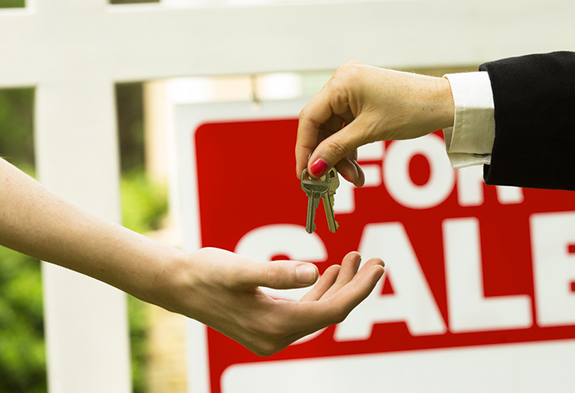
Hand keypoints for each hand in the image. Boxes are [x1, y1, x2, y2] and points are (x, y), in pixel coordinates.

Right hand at [168, 249, 383, 355]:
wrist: (176, 284)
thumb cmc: (207, 272)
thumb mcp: (241, 269)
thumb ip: (278, 273)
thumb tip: (314, 272)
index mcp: (276, 326)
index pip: (332, 310)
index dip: (359, 289)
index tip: (379, 267)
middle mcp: (277, 336)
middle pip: (330, 312)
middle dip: (356, 286)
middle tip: (377, 260)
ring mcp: (272, 333)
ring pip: (319, 310)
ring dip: (339, 285)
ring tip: (356, 257)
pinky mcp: (268, 324)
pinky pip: (305, 310)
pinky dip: (320, 290)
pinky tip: (330, 271)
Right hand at [296, 62, 454, 185]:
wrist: (444, 103)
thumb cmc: (412, 110)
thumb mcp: (370, 132)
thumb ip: (337, 149)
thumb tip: (312, 168)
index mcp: (341, 82)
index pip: (310, 118)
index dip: (304, 149)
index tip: (304, 174)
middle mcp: (343, 82)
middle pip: (321, 126)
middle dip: (327, 156)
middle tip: (331, 182)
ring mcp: (353, 91)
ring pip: (335, 130)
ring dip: (341, 156)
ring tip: (355, 178)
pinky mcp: (363, 100)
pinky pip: (347, 127)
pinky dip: (350, 147)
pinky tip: (357, 167)